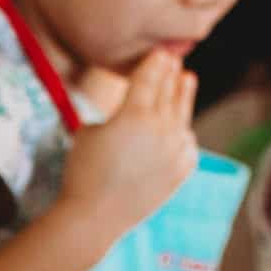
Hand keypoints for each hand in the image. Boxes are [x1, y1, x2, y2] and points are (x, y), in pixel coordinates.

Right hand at [61, 50, 198, 234]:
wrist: (94, 217)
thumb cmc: (82, 174)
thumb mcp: (87, 132)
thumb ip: (113, 115)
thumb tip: (125, 113)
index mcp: (135, 114)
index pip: (151, 76)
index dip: (155, 62)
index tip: (159, 53)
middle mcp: (161, 128)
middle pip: (169, 91)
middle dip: (170, 74)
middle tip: (173, 62)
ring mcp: (176, 149)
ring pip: (183, 115)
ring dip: (184, 95)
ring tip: (188, 80)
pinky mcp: (182, 170)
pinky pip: (188, 144)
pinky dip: (183, 133)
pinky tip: (181, 129)